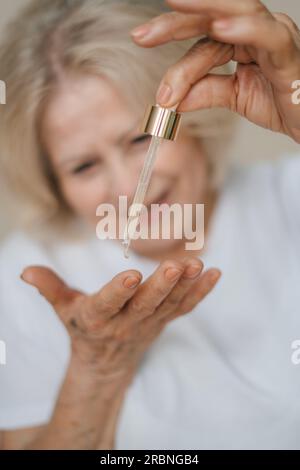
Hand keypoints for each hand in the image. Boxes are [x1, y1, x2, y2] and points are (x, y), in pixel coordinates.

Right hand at [21, 258, 220, 381]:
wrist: (108, 359)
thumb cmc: (84, 327)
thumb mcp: (64, 309)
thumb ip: (49, 288)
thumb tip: (26, 271)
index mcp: (98, 318)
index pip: (108, 304)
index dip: (119, 292)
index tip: (132, 275)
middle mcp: (126, 322)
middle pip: (145, 305)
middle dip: (161, 287)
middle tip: (175, 266)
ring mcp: (150, 323)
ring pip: (170, 305)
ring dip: (186, 286)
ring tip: (198, 264)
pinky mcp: (165, 320)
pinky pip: (185, 307)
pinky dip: (201, 292)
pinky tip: (214, 273)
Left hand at [131, 0, 299, 142]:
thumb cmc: (279, 101)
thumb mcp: (234, 96)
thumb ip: (206, 92)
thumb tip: (173, 100)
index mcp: (240, 38)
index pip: (201, 34)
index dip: (171, 34)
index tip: (140, 39)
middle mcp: (254, 30)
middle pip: (212, 15)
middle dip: (176, 21)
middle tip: (142, 34)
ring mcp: (273, 36)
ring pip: (237, 13)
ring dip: (203, 8)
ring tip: (172, 3)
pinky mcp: (288, 52)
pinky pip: (268, 36)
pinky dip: (244, 29)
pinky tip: (220, 27)